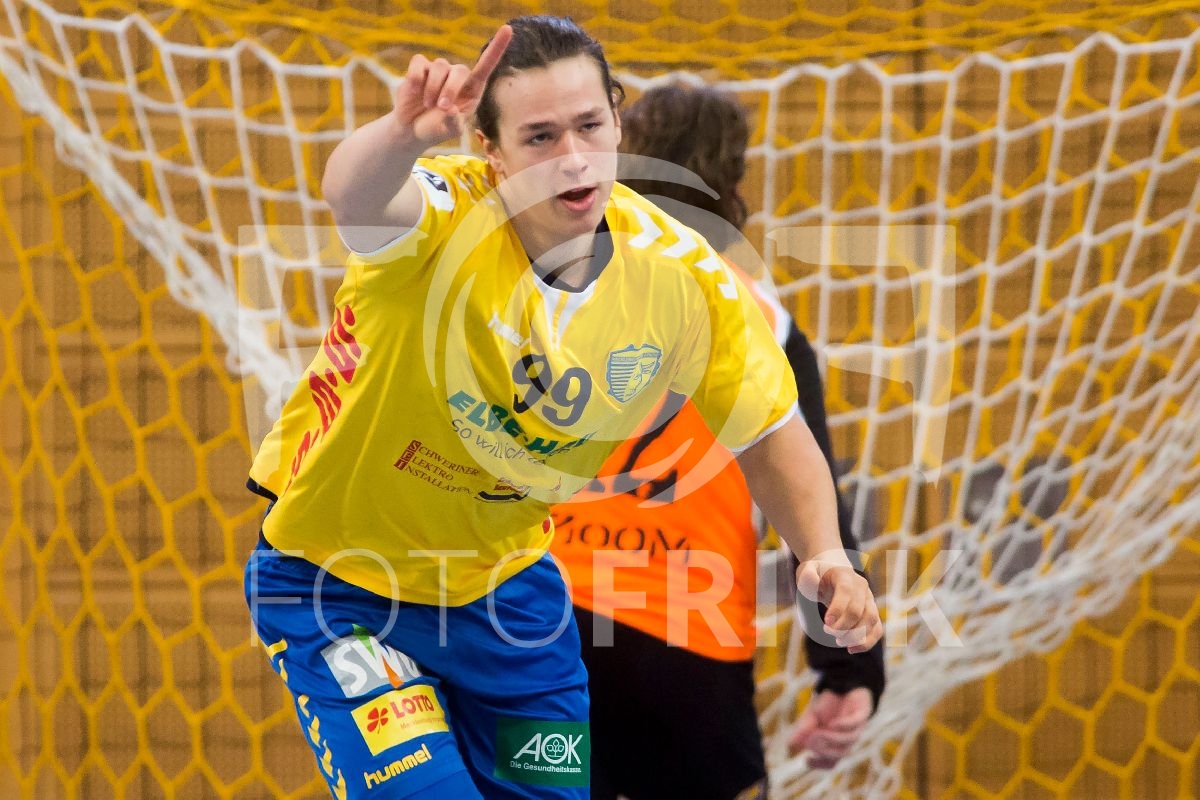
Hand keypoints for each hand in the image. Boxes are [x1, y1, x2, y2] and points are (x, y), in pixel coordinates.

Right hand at [394, 25, 512, 145]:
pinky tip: (415, 92)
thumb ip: (454, 123)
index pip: (486, 66)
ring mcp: (439, 70)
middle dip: (450, 90)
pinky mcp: (420, 67)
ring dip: (432, 89)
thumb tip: (451, 110)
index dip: (497, 48)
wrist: (412, 129)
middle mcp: (458, 76)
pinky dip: (417, 79)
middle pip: (460, 70)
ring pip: (440, 66)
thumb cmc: (436, 129)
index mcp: (472, 90)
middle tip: (441, 108)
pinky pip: (420, 64)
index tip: (507, 29)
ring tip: (427, 105)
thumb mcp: (449, 131)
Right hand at [788, 687, 872, 768]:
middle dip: (824, 750)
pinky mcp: (862, 713)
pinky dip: (843, 725)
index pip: (830, 762)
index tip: (806, 759)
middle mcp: (847, 739)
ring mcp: (856, 727)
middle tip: (810, 741)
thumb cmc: (826, 705)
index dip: (819, 764)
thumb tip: (790, 746)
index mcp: (835, 744)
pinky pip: (855, 723)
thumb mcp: (811, 718)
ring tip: (817, 732)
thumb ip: (803, 731)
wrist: (840, 685)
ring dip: (832, 739)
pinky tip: (832, 724)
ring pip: (848, 740)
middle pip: (839, 754)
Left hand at [795, 560, 881, 653]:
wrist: (832, 573)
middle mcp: (861, 587)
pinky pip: (877, 629)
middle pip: (859, 610)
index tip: (826, 624)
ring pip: (871, 621)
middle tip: (827, 631)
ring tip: (838, 641)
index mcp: (845, 575)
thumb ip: (807, 576)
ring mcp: (869, 600)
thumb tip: (812, 580)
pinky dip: (867, 642)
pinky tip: (851, 649)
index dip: (837, 609)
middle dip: (843, 627)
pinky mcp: (872, 612)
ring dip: (855, 636)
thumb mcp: (807, 571)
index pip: (846, 592)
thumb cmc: (818, 574)